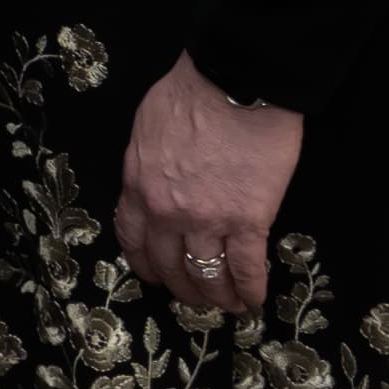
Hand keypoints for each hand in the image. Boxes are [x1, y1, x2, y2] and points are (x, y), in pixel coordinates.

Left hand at [115, 54, 304, 311]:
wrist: (234, 82)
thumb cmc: (190, 94)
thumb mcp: (145, 130)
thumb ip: (144, 165)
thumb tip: (152, 184)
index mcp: (139, 188)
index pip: (134, 241)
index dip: (146, 265)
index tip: (156, 277)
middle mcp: (167, 213)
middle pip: (170, 266)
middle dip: (182, 288)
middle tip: (195, 298)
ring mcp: (207, 220)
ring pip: (206, 274)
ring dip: (217, 296)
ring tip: (227, 306)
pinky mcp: (248, 220)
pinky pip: (246, 267)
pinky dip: (250, 289)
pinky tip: (254, 301)